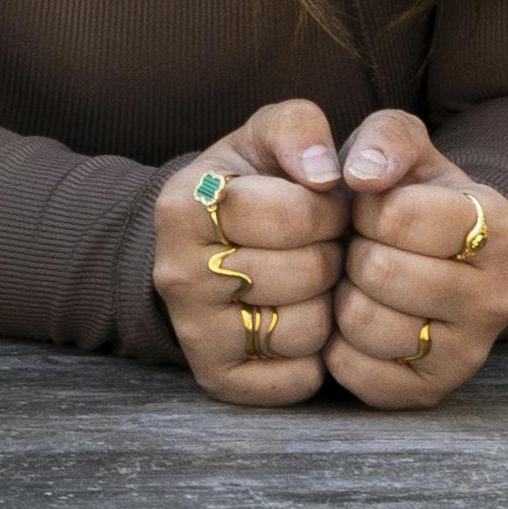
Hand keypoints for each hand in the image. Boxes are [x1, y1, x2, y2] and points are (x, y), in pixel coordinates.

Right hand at [153, 100, 348, 408]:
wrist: (206, 246)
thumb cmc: (252, 182)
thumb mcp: (266, 134)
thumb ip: (299, 128)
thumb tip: (325, 174)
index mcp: (184, 204)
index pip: (296, 214)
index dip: (328, 209)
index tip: (321, 205)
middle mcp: (177, 273)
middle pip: (306, 274)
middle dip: (330, 255)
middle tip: (319, 246)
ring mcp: (193, 332)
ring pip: (306, 330)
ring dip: (327, 305)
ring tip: (310, 283)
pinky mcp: (216, 378)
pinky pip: (298, 380)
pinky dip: (315, 357)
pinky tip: (299, 322)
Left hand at [325, 112, 507, 408]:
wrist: (420, 262)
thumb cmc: (403, 196)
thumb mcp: (401, 145)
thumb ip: (385, 136)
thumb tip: (361, 173)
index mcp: (500, 227)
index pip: (399, 215)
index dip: (367, 207)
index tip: (373, 210)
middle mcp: (498, 297)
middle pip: (380, 272)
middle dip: (353, 252)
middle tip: (361, 249)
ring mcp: (469, 353)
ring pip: (365, 325)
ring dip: (343, 297)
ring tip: (358, 283)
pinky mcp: (431, 392)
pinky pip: (355, 373)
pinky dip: (338, 345)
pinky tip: (353, 323)